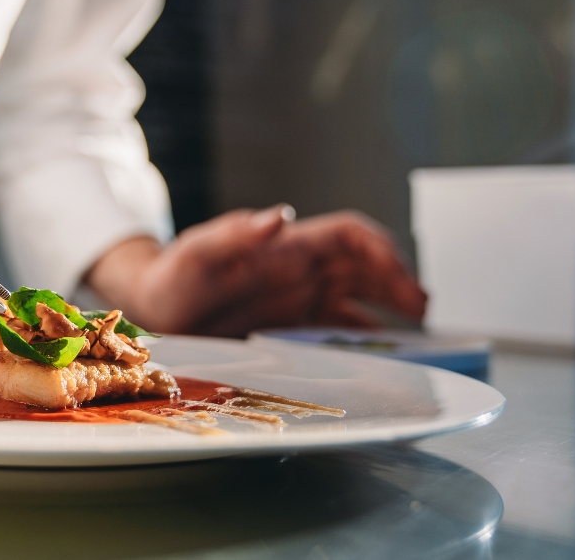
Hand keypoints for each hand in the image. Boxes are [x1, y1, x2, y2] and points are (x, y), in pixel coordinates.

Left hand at [86, 206, 426, 336]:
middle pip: (365, 268)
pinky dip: (362, 340)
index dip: (380, 249)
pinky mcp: (289, 328)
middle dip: (398, 283)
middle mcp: (300, 269)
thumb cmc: (172, 275)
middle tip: (423, 313)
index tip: (400, 274)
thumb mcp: (197, 253)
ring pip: (359, 299)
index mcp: (286, 247)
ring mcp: (297, 299)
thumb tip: (281, 216)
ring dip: (389, 311)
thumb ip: (234, 235)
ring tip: (417, 336)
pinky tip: (379, 358)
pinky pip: (336, 330)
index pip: (348, 237)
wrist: (151, 308)